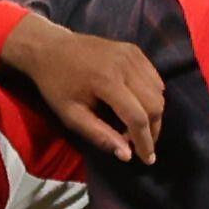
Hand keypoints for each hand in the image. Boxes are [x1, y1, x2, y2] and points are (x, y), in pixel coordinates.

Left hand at [3, 10, 162, 162]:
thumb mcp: (71, 115)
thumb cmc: (56, 85)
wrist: (50, 48)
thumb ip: (100, 135)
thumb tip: (127, 155)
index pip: (137, 117)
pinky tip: (138, 105)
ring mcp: (131, 54)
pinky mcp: (134, 50)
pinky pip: (154, 78)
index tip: (147, 159)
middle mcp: (124, 65)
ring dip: (153, 113)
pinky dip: (152, 95)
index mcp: (106, 81)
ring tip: (137, 126)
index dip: (145, 142)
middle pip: (154, 104)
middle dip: (153, 129)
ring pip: (158, 91)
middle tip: (142, 144)